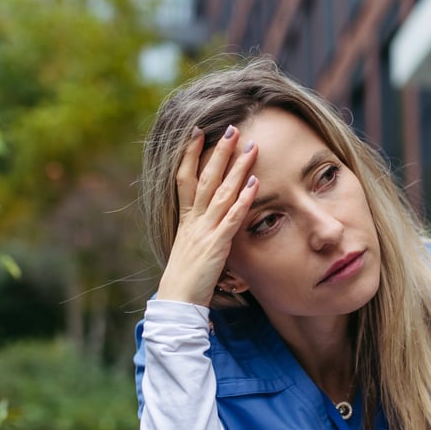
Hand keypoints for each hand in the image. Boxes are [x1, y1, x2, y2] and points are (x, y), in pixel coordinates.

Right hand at [156, 124, 258, 306]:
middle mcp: (193, 220)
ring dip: (237, 168)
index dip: (190, 154)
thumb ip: (199, 230)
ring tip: (250, 146)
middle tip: (232, 127)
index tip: (198, 132)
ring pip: (221, 192)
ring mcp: (205, 231)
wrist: (176, 301)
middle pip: (205, 178)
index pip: (184, 178)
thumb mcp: (189, 247)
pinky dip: (243, 199)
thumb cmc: (185, 278)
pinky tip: (254, 183)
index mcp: (185, 219)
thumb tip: (206, 218)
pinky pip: (231, 218)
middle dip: (219, 151)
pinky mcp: (217, 246)